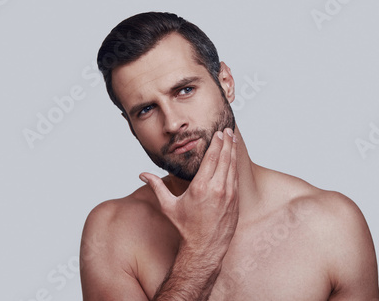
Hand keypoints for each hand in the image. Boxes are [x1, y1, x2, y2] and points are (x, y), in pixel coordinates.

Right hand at [140, 127, 238, 257]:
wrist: (205, 247)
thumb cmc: (186, 228)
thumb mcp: (169, 206)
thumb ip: (157, 187)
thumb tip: (142, 175)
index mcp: (201, 186)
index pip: (211, 158)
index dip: (216, 143)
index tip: (218, 133)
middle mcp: (217, 188)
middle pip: (225, 158)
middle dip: (227, 142)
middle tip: (228, 131)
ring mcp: (229, 195)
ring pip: (233, 167)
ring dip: (233, 152)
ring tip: (233, 140)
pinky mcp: (236, 201)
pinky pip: (236, 178)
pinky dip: (235, 166)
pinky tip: (234, 159)